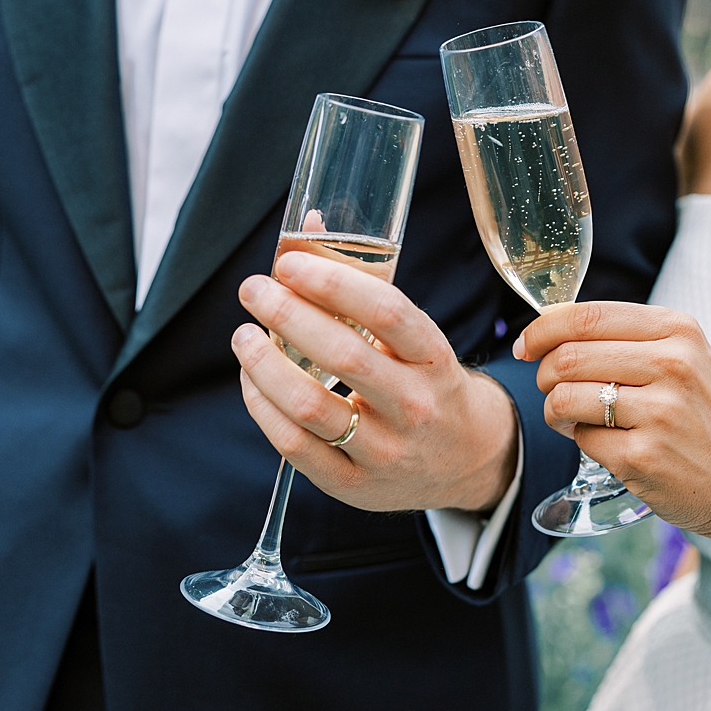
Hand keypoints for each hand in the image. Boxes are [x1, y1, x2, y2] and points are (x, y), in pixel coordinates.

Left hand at [234, 252, 517, 513]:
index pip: (386, 312)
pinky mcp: (352, 483)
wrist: (467, 461)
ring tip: (243, 335)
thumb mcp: (415, 339)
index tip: (289, 263)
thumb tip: (308, 227)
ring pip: (310, 405)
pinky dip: (262, 406)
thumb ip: (363, 288)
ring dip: (264, 363)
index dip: (332, 282)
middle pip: (343, 355)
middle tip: (253, 289)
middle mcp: (414, 406)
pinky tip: (251, 379)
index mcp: (434, 359)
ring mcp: (384, 450)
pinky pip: (293, 445)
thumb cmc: (427, 383)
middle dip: (286, 314)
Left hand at [515, 302, 710, 540]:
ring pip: (563, 398)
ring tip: (577, 420)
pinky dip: (582, 442)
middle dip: (544, 376)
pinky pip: (581, 439)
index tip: (525, 346)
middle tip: (552, 391)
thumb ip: (624, 337)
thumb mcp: (682, 359)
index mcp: (678, 331)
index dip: (541, 330)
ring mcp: (660, 412)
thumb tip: (547, 324)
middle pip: (565, 358)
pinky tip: (610, 445)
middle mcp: (673, 365)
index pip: (584, 316)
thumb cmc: (704, 418)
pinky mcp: (645, 456)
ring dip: (556, 412)